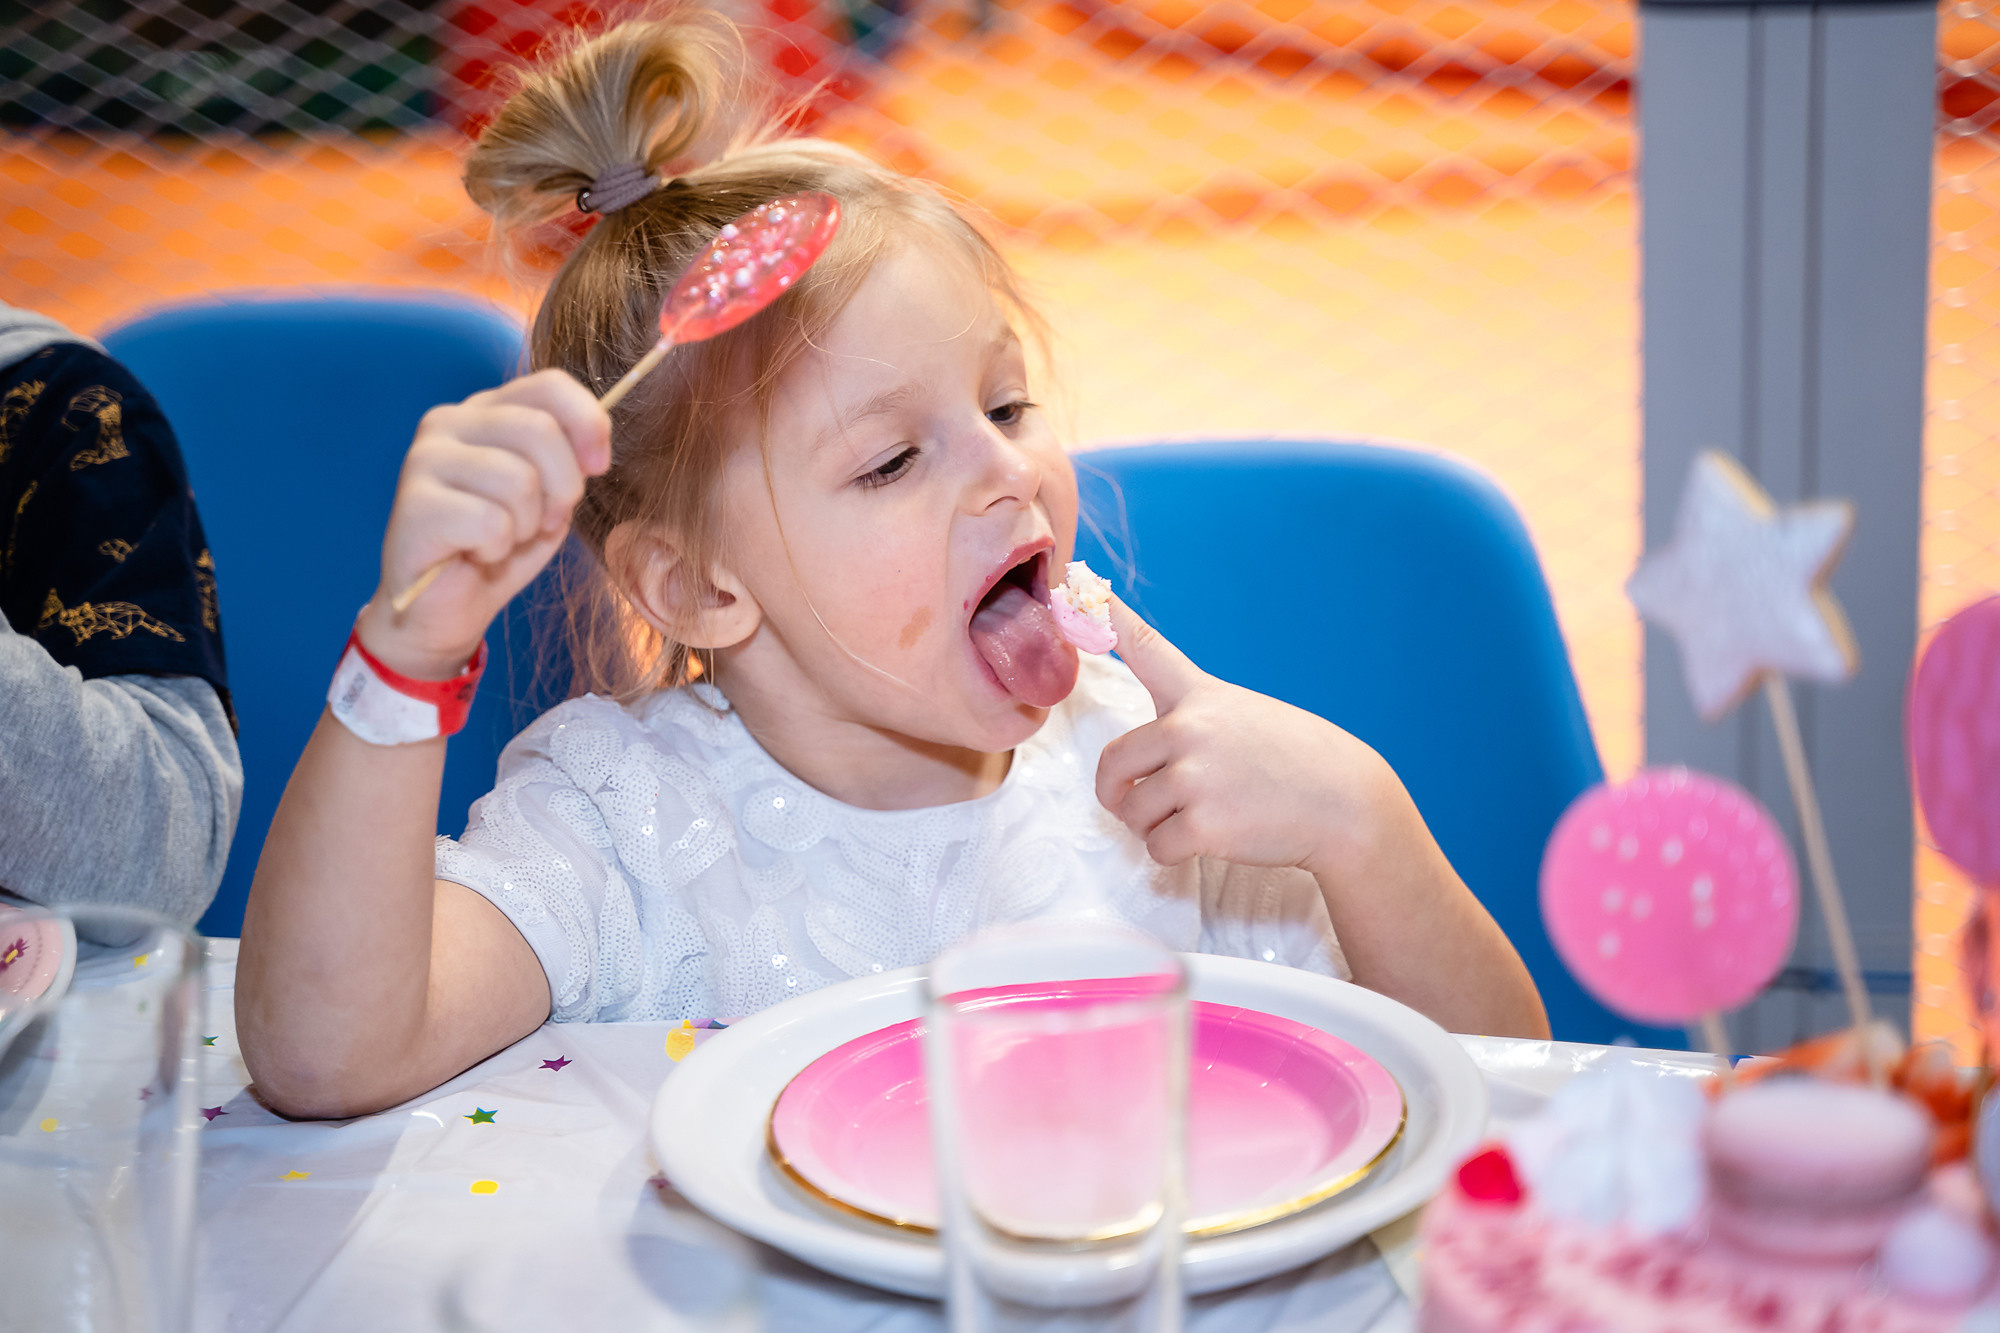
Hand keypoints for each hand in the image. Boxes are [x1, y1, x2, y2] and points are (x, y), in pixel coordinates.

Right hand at [358, 369, 610, 679]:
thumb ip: (569, 457)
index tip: (599, 465)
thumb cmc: (500, 546)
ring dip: (526, 525)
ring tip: (502, 539)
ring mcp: (424, 459)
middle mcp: (449, 422)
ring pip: (518, 480)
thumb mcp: (549, 494)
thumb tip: (594, 441)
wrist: (447, 607)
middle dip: (563, 487)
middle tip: (544, 521)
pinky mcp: (413, 504)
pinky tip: (475, 553)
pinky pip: (491, 523)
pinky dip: (497, 549)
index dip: (588, 422)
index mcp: (486, 411)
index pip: (549, 385)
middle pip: (540, 430)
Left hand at [1094, 597, 1399, 876]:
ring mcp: (1195, 776)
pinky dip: (1174, 854)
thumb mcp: (1246, 717)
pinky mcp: (1202, 823)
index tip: (1073, 586)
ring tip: (1197, 819)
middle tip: (1135, 805)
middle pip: (1112, 763)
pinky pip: (1156, 847)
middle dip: (1116, 793)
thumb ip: (1195, 723)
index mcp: (1201, 696)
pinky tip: (1213, 839)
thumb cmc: (1297, 763)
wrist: (1347, 805)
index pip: (1146, 647)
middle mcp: (1190, 728)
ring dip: (1153, 828)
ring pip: (1132, 812)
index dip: (1106, 617)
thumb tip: (1143, 765)